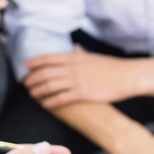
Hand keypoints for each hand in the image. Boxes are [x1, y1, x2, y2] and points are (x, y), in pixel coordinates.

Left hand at [24, 46, 140, 108]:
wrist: (127, 76)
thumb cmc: (111, 67)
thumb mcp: (93, 57)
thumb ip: (81, 53)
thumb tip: (75, 48)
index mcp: (74, 58)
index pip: (48, 58)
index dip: (35, 62)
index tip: (26, 65)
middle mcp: (72, 68)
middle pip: (45, 73)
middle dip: (33, 78)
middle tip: (26, 83)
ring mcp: (76, 81)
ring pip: (50, 86)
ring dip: (38, 91)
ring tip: (32, 94)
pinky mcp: (82, 94)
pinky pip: (61, 99)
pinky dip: (51, 102)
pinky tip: (46, 105)